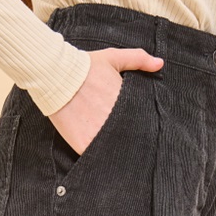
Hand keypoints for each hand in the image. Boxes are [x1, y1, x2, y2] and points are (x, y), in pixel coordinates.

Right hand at [48, 47, 163, 155]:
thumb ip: (138, 59)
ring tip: (114, 149)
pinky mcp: (84, 145)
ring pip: (113, 148)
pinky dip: (99, 157)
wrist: (55, 76)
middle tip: (126, 140)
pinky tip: (100, 154)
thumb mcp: (112, 58)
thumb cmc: (84, 66)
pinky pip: (96, 156)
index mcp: (124, 102)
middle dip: (128, 137)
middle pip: (127, 136)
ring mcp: (99, 134)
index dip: (138, 124)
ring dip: (114, 149)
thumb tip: (160, 63)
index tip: (134, 126)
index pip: (139, 120)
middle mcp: (114, 120)